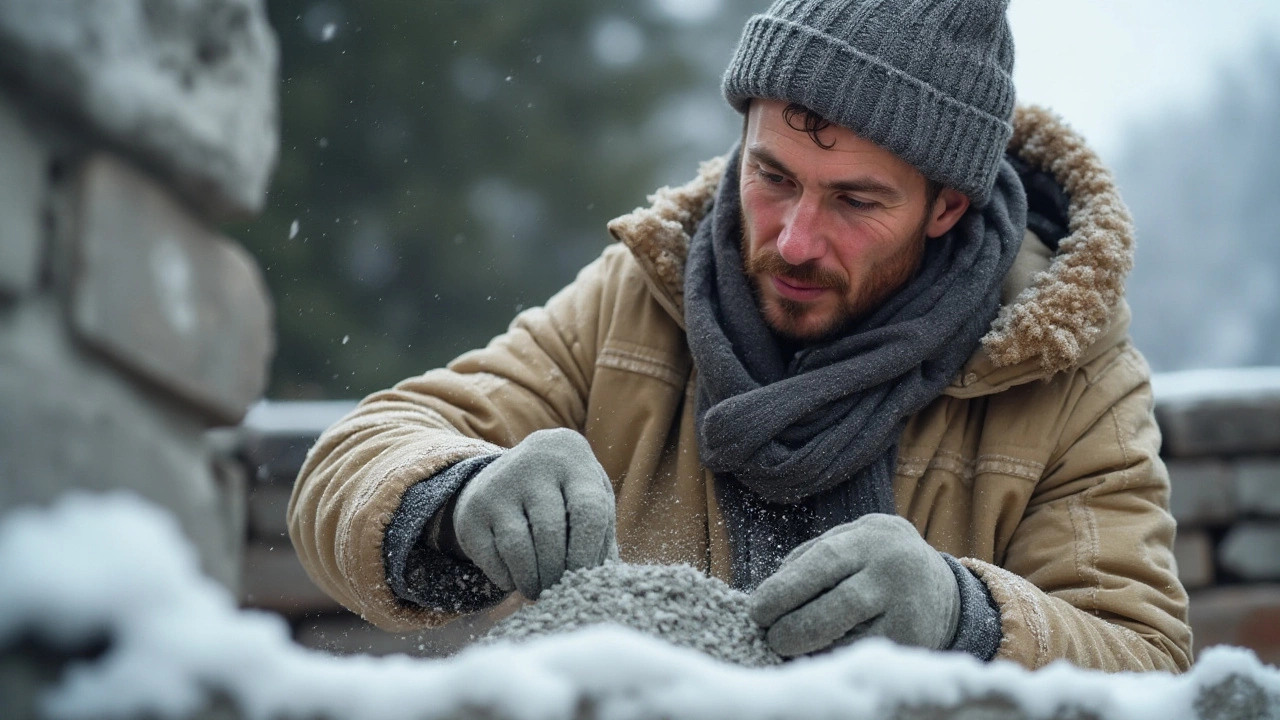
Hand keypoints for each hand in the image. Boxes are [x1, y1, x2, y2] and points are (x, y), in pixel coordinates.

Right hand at [453, 428, 618, 599]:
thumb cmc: (566, 493)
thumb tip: (604, 580)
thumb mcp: (589, 498)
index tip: (585, 577)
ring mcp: (497, 487)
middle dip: (557, 572)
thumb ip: (600, 535)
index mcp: (573, 463)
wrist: (513, 468)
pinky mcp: (472, 510)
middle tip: (560, 591)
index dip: (588, 551)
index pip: (588, 510)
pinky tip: (516, 577)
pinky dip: (507, 577)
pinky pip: (491, 557)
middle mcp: (533, 467)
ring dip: (532, 580)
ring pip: (518, 547)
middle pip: (550, 532)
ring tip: (539, 591)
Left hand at [748, 514, 958, 656]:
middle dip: (793, 625)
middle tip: (770, 635)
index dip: (784, 588)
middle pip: (837, 605)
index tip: (756, 609)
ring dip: (810, 646)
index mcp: (871, 538)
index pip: (822, 562)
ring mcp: (908, 608)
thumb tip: (768, 591)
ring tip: (786, 646)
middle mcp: (894, 570)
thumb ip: (810, 557)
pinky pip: (863, 653)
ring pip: (850, 636)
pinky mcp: (913, 640)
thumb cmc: (875, 561)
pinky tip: (817, 655)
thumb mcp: (850, 541)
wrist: (942, 587)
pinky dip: (834, 657)